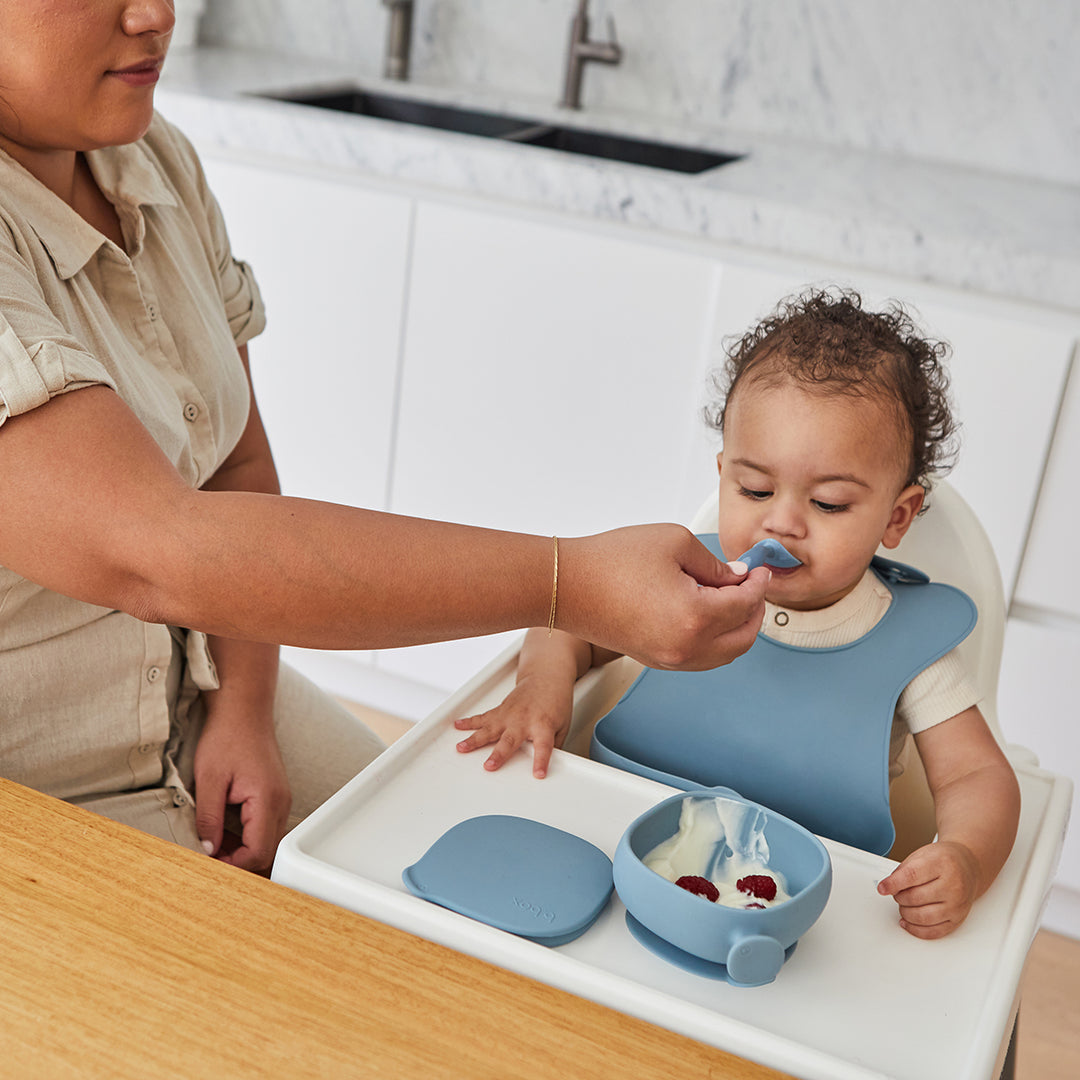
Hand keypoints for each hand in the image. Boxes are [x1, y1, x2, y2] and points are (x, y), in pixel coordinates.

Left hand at [193, 699, 291, 873]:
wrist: (243, 711)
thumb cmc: (227, 737)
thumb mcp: (209, 779)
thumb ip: (209, 818)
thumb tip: (207, 850)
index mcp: (267, 800)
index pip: (258, 851)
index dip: (233, 865)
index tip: (208, 864)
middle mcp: (280, 803)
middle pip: (266, 852)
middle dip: (238, 861)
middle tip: (208, 858)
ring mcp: (280, 799)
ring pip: (267, 841)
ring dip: (241, 850)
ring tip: (212, 844)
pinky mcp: (275, 796)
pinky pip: (265, 828)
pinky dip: (246, 837)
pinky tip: (223, 830)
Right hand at [454, 672, 572, 777]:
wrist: (546, 677)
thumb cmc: (556, 701)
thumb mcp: (562, 725)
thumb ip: (554, 746)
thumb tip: (549, 765)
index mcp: (543, 725)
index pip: (543, 747)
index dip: (541, 761)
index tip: (538, 774)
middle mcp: (524, 720)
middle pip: (510, 740)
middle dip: (499, 754)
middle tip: (490, 766)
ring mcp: (509, 714)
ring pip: (489, 728)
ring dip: (474, 739)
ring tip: (462, 747)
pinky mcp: (501, 710)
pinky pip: (483, 717)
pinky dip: (469, 722)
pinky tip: (458, 726)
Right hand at [560, 525, 768, 670]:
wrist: (567, 585)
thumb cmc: (609, 561)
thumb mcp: (675, 542)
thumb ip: (714, 563)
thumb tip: (735, 578)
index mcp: (695, 617)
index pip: (746, 604)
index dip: (759, 584)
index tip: (760, 570)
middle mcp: (685, 647)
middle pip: (743, 638)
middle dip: (755, 612)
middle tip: (754, 588)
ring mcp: (669, 659)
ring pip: (724, 654)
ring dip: (737, 629)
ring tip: (734, 601)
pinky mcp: (655, 660)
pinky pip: (701, 658)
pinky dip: (716, 640)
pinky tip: (710, 616)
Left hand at [877, 840, 979, 938]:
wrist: (968, 867)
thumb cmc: (943, 860)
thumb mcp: (921, 855)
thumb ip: (902, 871)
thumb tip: (886, 887)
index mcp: (941, 864)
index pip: (912, 876)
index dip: (893, 884)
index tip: (882, 888)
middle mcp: (953, 885)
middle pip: (915, 898)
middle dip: (899, 897)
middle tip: (897, 893)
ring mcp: (957, 904)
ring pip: (923, 917)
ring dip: (906, 913)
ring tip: (904, 905)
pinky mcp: (958, 919)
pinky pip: (934, 932)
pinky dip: (916, 929)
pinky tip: (908, 921)